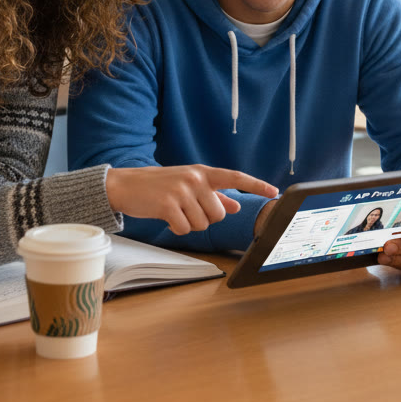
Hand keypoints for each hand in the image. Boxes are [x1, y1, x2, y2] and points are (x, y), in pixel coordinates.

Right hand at [106, 165, 277, 234]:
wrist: (126, 185)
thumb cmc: (160, 186)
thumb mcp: (189, 185)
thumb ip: (214, 194)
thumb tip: (236, 204)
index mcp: (202, 172)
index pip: (235, 177)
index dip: (256, 185)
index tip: (274, 191)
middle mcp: (195, 179)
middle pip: (218, 213)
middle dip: (205, 218)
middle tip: (187, 210)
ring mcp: (182, 191)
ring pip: (202, 224)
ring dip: (189, 224)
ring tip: (175, 212)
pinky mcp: (168, 204)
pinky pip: (185, 229)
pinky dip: (176, 229)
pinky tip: (166, 218)